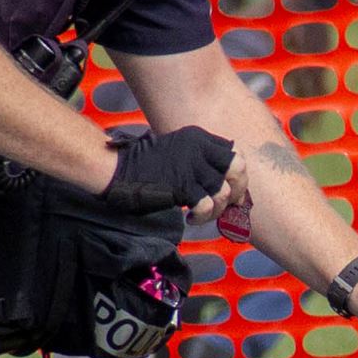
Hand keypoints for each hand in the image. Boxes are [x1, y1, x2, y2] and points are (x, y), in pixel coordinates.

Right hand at [101, 125, 236, 215]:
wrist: (119, 170)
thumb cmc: (146, 167)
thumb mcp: (179, 153)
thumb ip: (202, 162)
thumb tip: (229, 188)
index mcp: (199, 138)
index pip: (234, 152)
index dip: (239, 175)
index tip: (233, 191)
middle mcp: (198, 149)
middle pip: (237, 167)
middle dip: (238, 190)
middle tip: (226, 205)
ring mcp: (190, 166)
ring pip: (224, 191)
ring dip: (216, 210)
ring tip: (201, 215)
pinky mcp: (181, 185)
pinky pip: (206, 205)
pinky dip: (202, 217)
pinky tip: (191, 218)